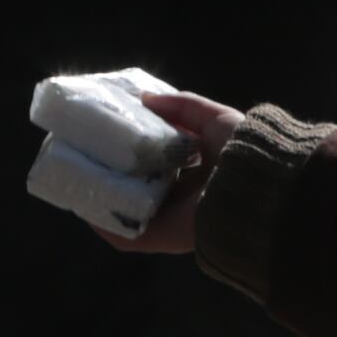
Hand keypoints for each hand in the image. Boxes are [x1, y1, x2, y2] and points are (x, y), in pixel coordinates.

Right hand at [96, 87, 248, 258]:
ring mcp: (173, 220)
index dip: (136, 152)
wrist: (256, 188)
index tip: (111, 137)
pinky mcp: (164, 238)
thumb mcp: (213, 118)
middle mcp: (185, 198)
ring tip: (79, 182)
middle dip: (116, 176)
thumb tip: (145, 97)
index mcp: (199, 172)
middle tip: (89, 159)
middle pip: (142, 189)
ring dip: (105, 201)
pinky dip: (107, 226)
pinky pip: (129, 236)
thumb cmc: (241, 151)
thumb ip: (182, 107)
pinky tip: (87, 209)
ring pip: (131, 213)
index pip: (160, 164)